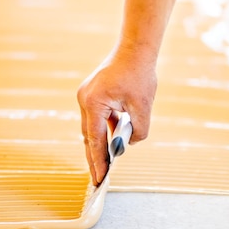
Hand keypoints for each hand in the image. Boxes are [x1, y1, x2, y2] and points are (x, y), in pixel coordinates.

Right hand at [77, 47, 156, 184]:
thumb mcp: (143, 107)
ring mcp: (86, 96)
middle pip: (88, 136)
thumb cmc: (139, 74)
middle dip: (95, 157)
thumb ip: (138, 131)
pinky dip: (103, 130)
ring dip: (99, 144)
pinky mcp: (91, 94)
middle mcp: (85, 100)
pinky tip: (111, 141)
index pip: (95, 140)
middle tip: (99, 178)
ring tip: (105, 165)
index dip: (98, 162)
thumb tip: (128, 145)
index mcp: (94, 103)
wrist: (135, 49)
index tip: (99, 179)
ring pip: (91, 128)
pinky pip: (95, 117)